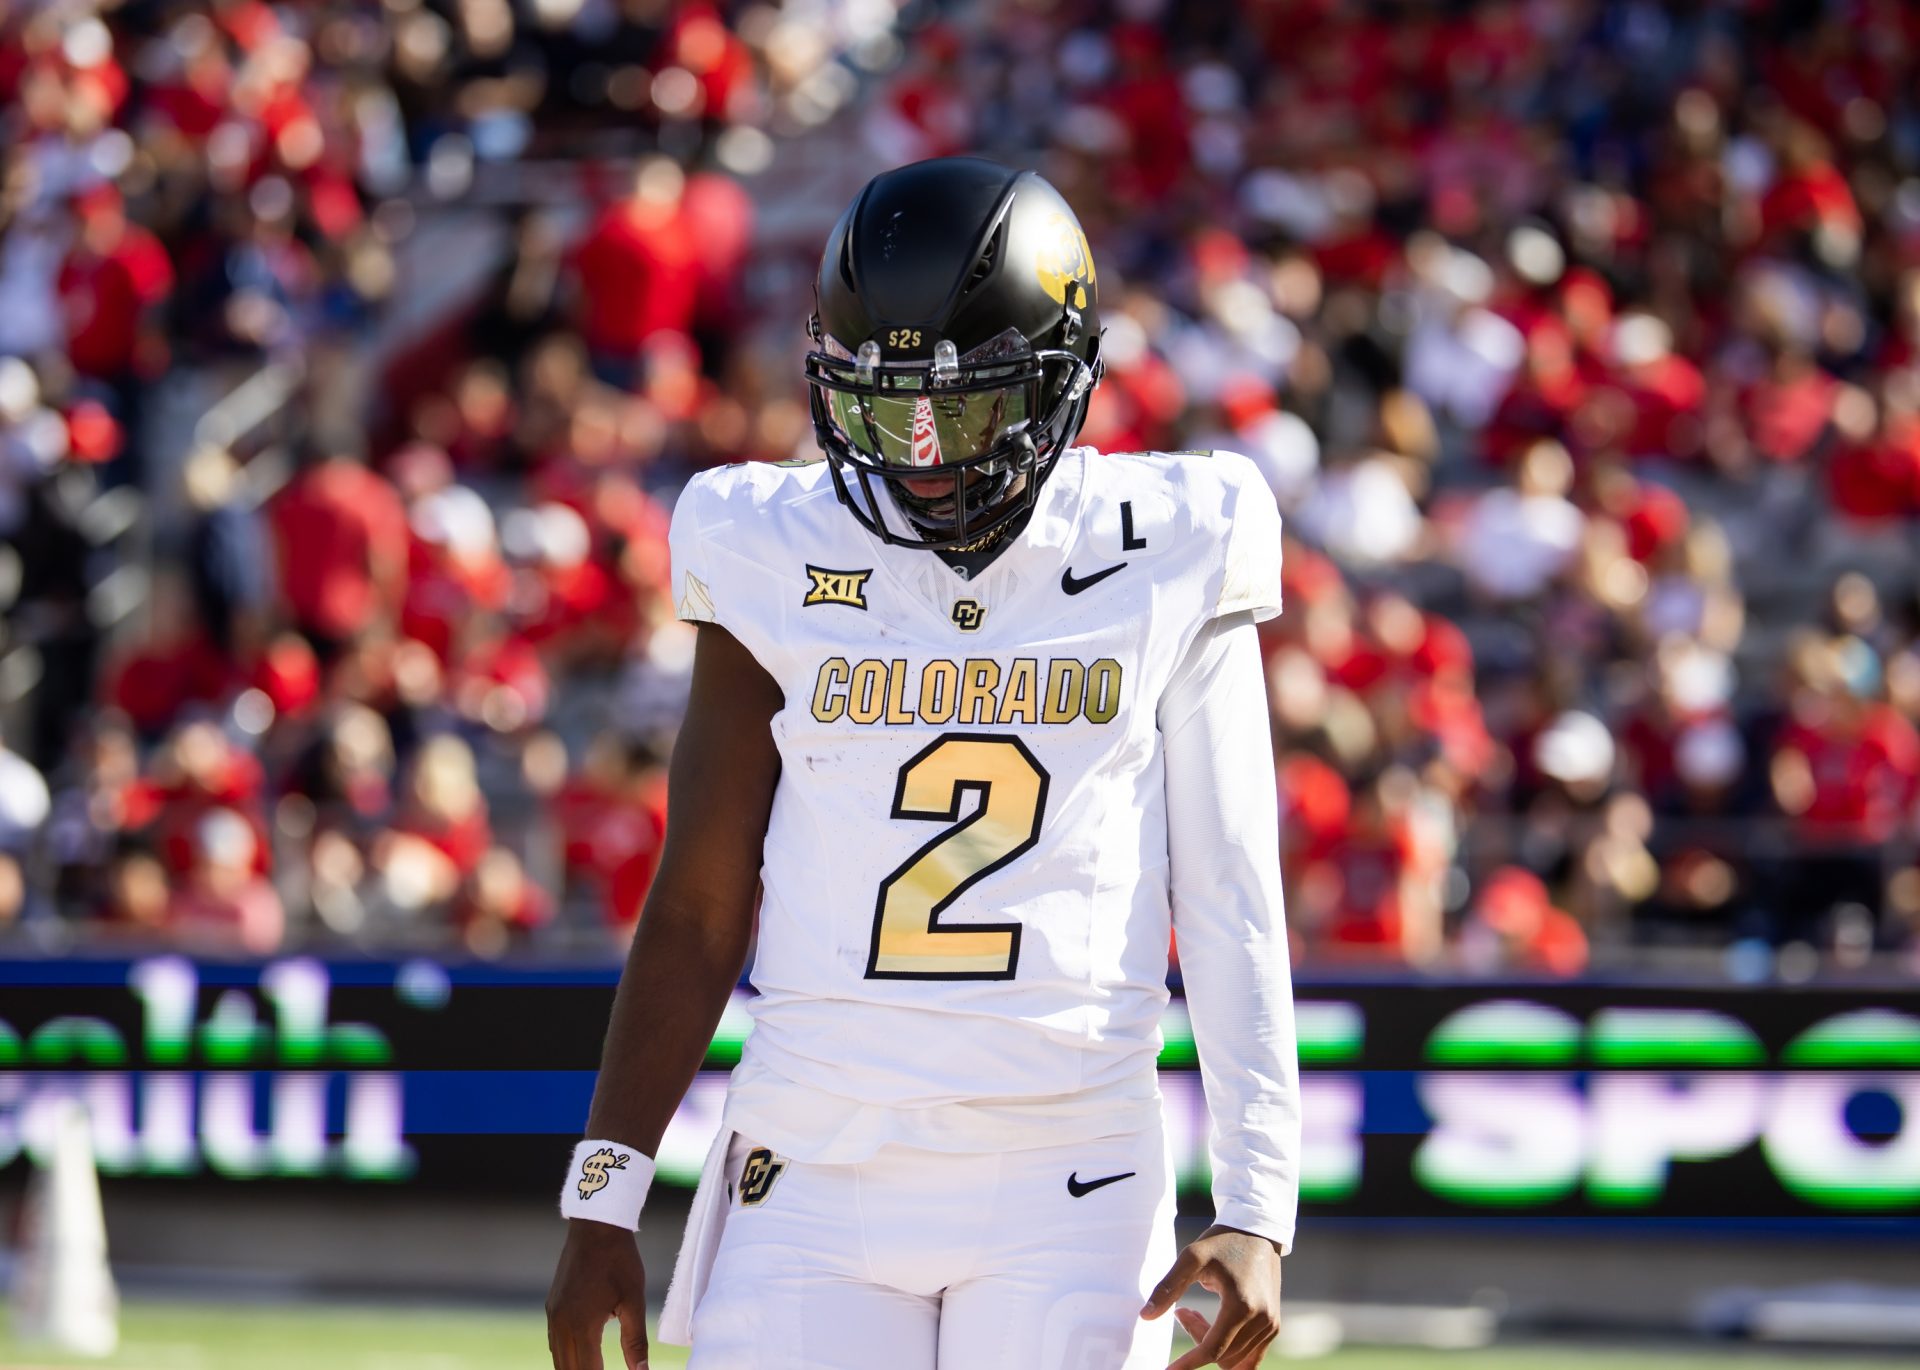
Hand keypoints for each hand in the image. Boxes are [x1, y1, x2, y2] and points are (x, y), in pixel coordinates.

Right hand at [546, 1220, 648, 1368]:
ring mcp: (553, 1315)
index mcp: (581, 1326)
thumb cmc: (619, 1260)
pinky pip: (554, 1342)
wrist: (596, 1226)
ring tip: (594, 1369)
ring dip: (574, 1369)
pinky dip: (566, 1356)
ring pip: (558, 1359)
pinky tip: (580, 1358)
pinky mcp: (552, 1306)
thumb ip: (635, 1341)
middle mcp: (561, 1325)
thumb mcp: (633, 1301)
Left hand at [1141, 1224, 1282, 1368]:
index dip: (1188, 1363)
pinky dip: (1228, 1351)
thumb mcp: (1191, 1257)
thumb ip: (1168, 1287)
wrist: (1257, 1231)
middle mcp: (1262, 1320)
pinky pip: (1250, 1357)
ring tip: (1193, 1314)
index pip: (1212, 1350)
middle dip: (1195, 1341)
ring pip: (1234, 1358)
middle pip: (1222, 1355)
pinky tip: (1212, 1328)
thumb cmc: (1222, 1242)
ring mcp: (1271, 1325)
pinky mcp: (1273, 1326)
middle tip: (1181, 1312)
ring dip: (1210, 1344)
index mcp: (1242, 1305)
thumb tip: (1145, 1316)